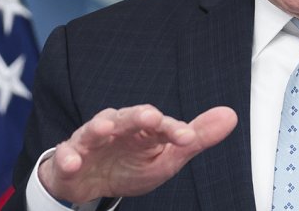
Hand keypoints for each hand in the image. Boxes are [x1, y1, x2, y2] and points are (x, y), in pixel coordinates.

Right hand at [38, 105, 236, 202]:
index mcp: (143, 128)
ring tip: (106, 129)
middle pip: (128, 117)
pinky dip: (69, 157)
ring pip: (94, 129)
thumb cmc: (131, 164)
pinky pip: (67, 154)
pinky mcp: (70, 156)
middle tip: (151, 117)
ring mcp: (92, 140)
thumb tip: (231, 115)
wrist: (91, 182)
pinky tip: (74, 161)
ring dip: (99, 128)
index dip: (174, 130)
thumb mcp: (167, 157)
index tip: (188, 138)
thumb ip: (196, 138)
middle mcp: (118, 127)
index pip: (161, 124)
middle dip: (138, 116)